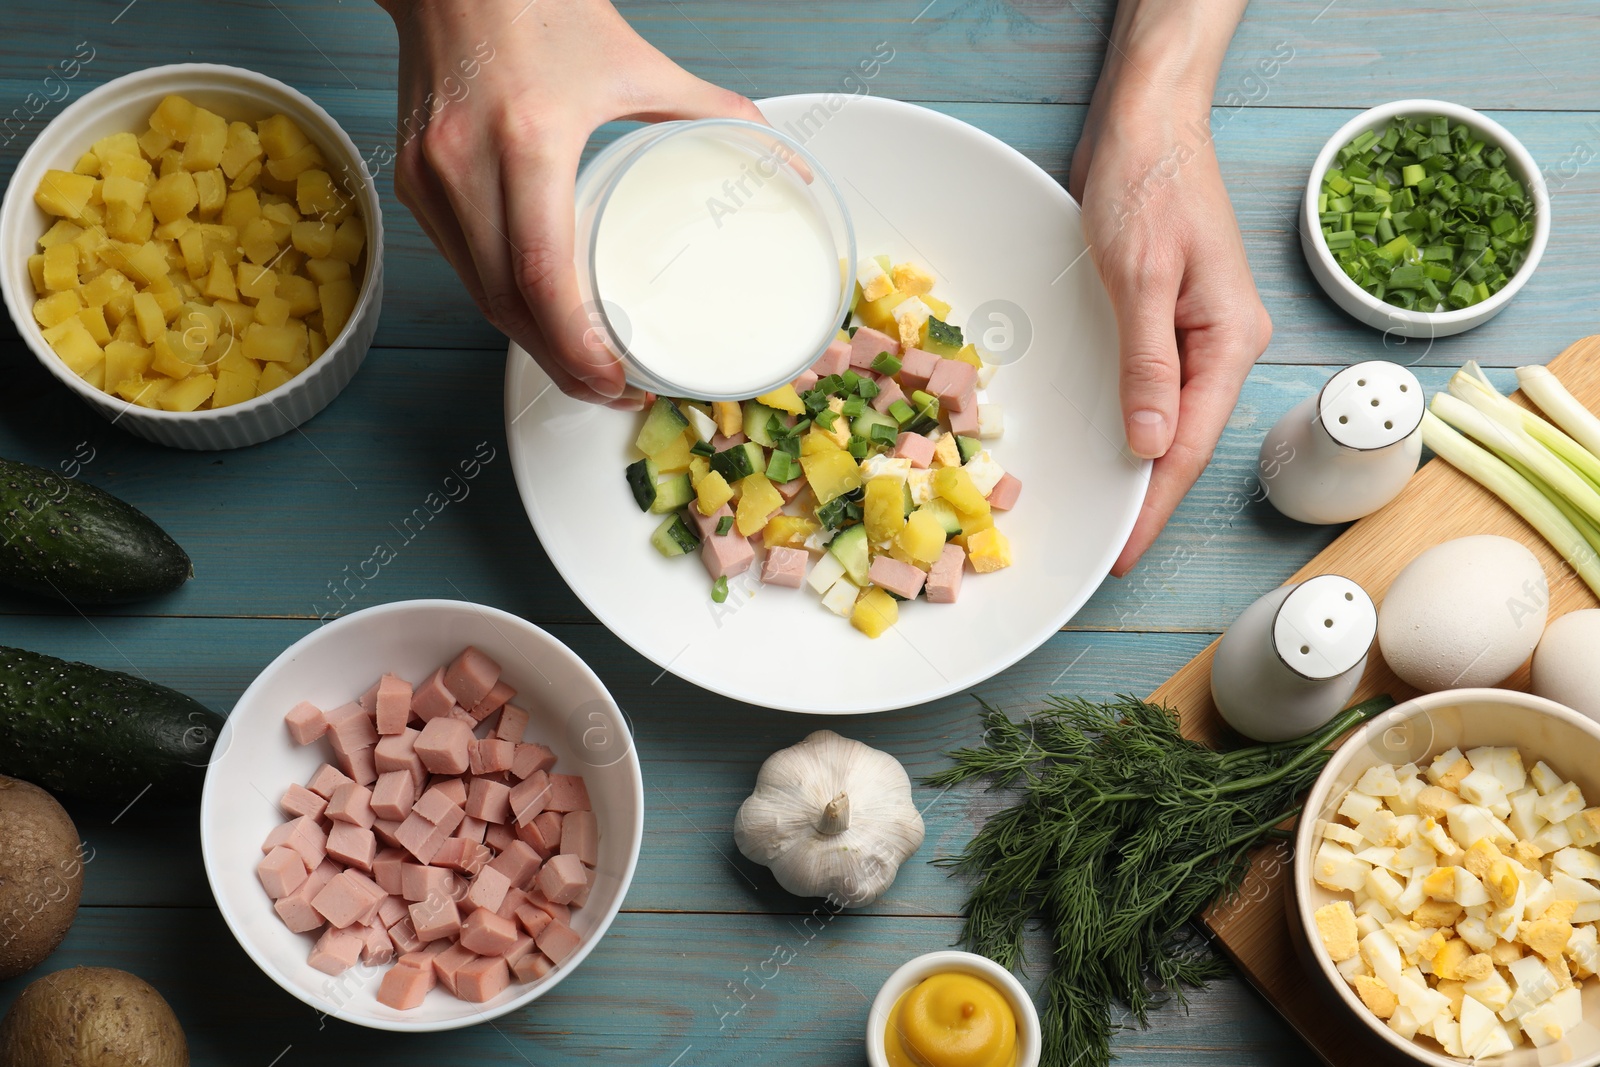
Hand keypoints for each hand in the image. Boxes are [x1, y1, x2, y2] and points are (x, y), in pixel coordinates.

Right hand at [378, 0, 763, 406]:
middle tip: (613, 390)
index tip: (618, 379)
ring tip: (583, 368)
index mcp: (527, 140)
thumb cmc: (540, 8)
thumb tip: (784, 161)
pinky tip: (538, 319)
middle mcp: (465, 166)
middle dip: (562, 365)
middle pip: (509, 306)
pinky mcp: (411, 181)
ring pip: (478, 295)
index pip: (543, 276)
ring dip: (530, 344)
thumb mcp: (636, 62)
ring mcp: (429, 177)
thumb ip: (714, 111)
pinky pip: (459, 265)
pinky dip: (501, 302)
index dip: (578, 347)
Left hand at [1069, 12, 1270, 575]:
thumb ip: (1146, 363)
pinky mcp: (1168, 320)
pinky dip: (1131, 424)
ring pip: (1169, 419)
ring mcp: (1197, 333)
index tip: (1124, 553)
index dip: (1154, 504)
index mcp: (1230, 339)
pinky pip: (1153, 388)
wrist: (1146, 123)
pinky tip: (1111, 449)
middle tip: (1109, 553)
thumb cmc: (1148, 186)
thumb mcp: (1140, 276)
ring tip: (1105, 517)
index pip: (1188, 443)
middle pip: (1183, 440)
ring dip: (1139, 466)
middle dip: (1149, 498)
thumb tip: (1150, 445)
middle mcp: (1223, 344)